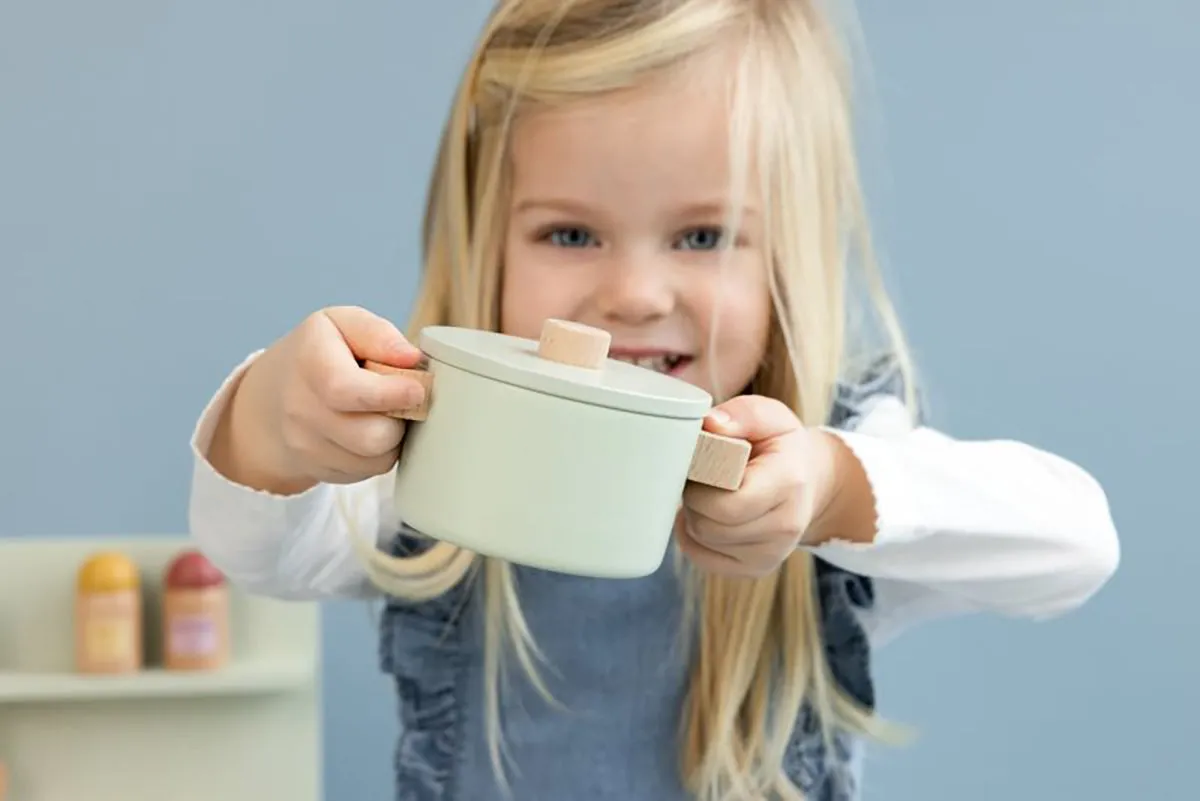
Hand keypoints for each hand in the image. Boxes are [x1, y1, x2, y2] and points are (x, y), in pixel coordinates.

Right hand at [208, 305, 426, 493]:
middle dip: (399, 419)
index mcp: (309, 362)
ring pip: (375, 459)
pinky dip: (379, 454)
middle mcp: (300, 409)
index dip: (390, 394)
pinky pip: (368, 472)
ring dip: (393, 437)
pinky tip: (368, 429)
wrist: (270, 398)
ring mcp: (306, 446)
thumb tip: (411, 358)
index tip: (417, 390)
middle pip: (371, 435)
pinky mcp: (318, 470)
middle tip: (401, 399)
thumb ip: (378, 334)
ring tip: (383, 412)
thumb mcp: (342, 324)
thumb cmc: (318, 354)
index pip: (346, 389)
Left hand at [674, 395, 840, 577]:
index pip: (728, 503)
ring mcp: (771, 554)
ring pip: (702, 540)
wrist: (808, 482)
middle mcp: (785, 526)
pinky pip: (701, 558)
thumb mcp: (769, 417)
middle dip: (693, 497)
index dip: (701, 484)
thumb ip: (742, 414)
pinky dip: (693, 536)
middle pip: (709, 525)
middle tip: (700, 476)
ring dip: (693, 514)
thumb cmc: (780, 446)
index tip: (700, 462)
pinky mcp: (754, 569)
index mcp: (789, 483)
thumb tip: (712, 426)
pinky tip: (706, 514)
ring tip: (708, 491)